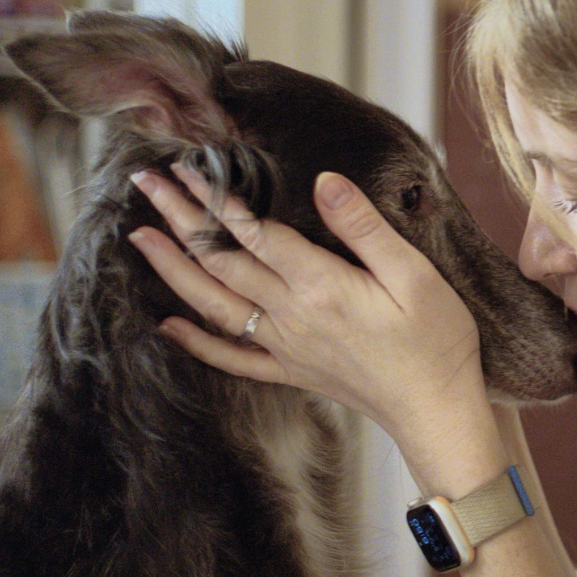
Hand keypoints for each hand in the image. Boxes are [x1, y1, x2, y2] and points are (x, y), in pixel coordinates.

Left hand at [128, 164, 493, 466]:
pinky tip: (168, 326)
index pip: (255, 234)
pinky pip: (232, 359)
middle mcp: (292, 317)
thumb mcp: (414, 274)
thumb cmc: (436, 340)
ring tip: (140, 238)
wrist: (435, 409)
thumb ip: (364, 228)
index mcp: (321, 287)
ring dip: (173, 269)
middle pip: (222, 263)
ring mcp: (286, 347)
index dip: (218, 198)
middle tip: (147, 184)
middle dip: (181, 219)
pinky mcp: (291, 371)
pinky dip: (196, 342)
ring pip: (214, 305)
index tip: (189, 167)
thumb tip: (325, 182)